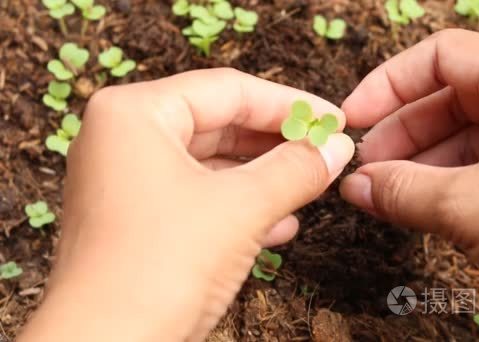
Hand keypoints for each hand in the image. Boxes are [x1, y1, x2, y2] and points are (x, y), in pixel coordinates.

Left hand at [19, 69, 353, 340]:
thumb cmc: (158, 269)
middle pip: (219, 124)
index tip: (331, 119)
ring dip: (264, 178)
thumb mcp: (242, 208)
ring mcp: (126, 181)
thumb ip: (296, 169)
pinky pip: (198, 197)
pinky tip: (280, 225)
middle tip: (324, 151)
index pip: (227, 90)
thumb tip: (336, 147)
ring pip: (212, 165)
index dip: (288, 104)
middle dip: (276, 144)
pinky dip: (239, 207)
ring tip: (309, 186)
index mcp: (134, 114)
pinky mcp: (136, 219)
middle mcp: (123, 139)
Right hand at [340, 29, 478, 339]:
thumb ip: (402, 190)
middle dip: (401, 132)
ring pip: (466, 136)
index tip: (354, 118)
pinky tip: (416, 206)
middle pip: (450, 97)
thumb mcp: (468, 208)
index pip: (441, 57)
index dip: (388, 85)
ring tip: (383, 193)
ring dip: (419, 163)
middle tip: (366, 167)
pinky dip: (445, 184)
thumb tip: (356, 185)